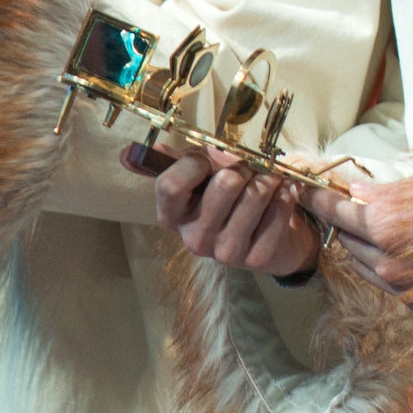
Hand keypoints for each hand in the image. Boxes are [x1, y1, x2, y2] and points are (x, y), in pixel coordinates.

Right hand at [155, 148, 320, 279]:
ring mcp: (226, 252)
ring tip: (269, 178)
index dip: (195, 162)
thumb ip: (171, 161)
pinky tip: (284, 192)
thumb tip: (127, 153)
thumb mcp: (200, 175)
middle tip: (249, 168)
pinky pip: (279, 211)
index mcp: (172, 216)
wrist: (268, 229)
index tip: (210, 156)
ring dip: (268, 178)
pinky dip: (286, 195)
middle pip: (224, 184)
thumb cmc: (229, 195)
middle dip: (243, 166)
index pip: (171, 185)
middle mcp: (194, 238)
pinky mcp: (258, 258)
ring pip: (255, 194)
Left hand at [302, 178, 412, 296]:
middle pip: (345, 235)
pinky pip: (373, 276)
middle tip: (352, 206)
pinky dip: (370, 261)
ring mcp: (395, 278)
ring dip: (359, 241)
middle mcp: (384, 255)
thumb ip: (389, 190)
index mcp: (387, 223)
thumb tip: (359, 190)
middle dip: (344, 220)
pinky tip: (385, 249)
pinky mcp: (408, 296)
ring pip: (357, 257)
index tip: (303, 191)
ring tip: (376, 226)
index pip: (336, 210)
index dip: (316, 199)